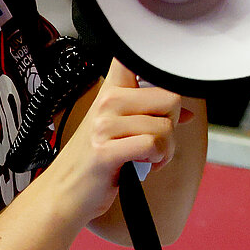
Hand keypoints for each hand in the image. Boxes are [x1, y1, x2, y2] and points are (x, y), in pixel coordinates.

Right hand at [43, 61, 185, 224]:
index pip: (136, 57)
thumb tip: (186, 112)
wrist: (64, 192)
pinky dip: (158, 159)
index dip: (161, 68)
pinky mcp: (106, 152)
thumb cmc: (94, 160)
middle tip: (156, 137)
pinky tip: (146, 164)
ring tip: (149, 156)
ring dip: (166, 149)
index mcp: (111, 89)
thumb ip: (150, 113)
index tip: (164, 90)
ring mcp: (104, 126)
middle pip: (170, 96)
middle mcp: (107, 102)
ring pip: (165, 126)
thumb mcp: (119, 127)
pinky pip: (153, 145)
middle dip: (172, 123)